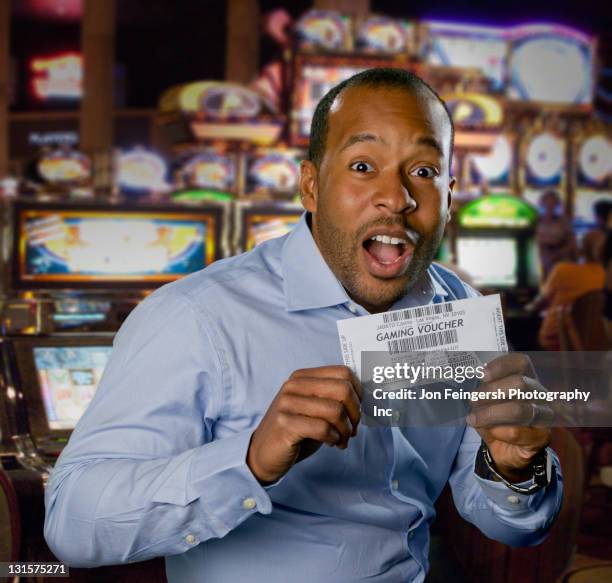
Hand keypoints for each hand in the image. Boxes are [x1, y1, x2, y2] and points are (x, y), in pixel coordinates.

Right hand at [247, 366, 361, 483]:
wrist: (263, 454)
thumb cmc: (296, 431)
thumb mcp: (315, 408)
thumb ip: (334, 397)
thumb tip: (368, 395)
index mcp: (303, 377)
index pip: (343, 372)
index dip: (358, 393)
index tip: (356, 412)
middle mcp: (293, 386)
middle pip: (343, 389)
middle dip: (355, 413)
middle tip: (352, 429)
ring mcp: (287, 404)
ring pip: (335, 410)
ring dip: (346, 430)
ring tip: (342, 439)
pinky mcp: (285, 424)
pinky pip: (323, 428)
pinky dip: (334, 438)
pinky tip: (331, 443)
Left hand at [468, 354, 551, 482]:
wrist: (507, 451)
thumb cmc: (496, 420)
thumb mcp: (485, 402)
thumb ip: (481, 390)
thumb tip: (468, 382)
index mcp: (526, 378)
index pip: (521, 363)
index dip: (501, 366)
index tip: (482, 374)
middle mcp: (539, 393)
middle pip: (520, 383)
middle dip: (492, 391)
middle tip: (473, 399)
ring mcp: (544, 415)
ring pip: (518, 409)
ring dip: (491, 413)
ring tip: (474, 418)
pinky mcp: (542, 437)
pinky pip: (518, 432)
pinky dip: (499, 431)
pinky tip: (490, 431)